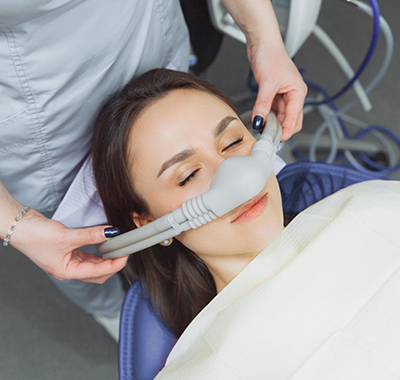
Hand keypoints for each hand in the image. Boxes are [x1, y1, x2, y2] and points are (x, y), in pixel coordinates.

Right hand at [10, 208, 127, 282]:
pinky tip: (104, 245)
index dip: (114, 265)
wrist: (19, 225)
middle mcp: (68, 269)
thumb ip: (91, 235)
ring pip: (93, 264)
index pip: (97, 273)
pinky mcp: (68, 251)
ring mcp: (68, 261)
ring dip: (106, 258)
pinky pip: (87, 255)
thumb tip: (111, 233)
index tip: (126, 255)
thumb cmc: (35, 236)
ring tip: (118, 248)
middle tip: (124, 252)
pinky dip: (97, 251)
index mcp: (67, 272)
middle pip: (97, 273)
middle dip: (112, 265)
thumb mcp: (67, 236)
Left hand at [248, 43, 306, 140]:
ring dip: (272, 123)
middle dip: (280, 129)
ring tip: (261, 129)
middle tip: (268, 138)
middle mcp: (293, 95)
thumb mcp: (267, 84)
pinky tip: (259, 120)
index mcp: (298, 92)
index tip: (277, 141)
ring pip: (280, 116)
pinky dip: (267, 116)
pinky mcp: (274, 94)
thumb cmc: (271, 56)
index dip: (286, 131)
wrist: (262, 43)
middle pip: (290, 120)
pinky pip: (272, 110)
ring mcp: (283, 95)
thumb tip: (259, 121)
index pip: (295, 118)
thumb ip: (263, 105)